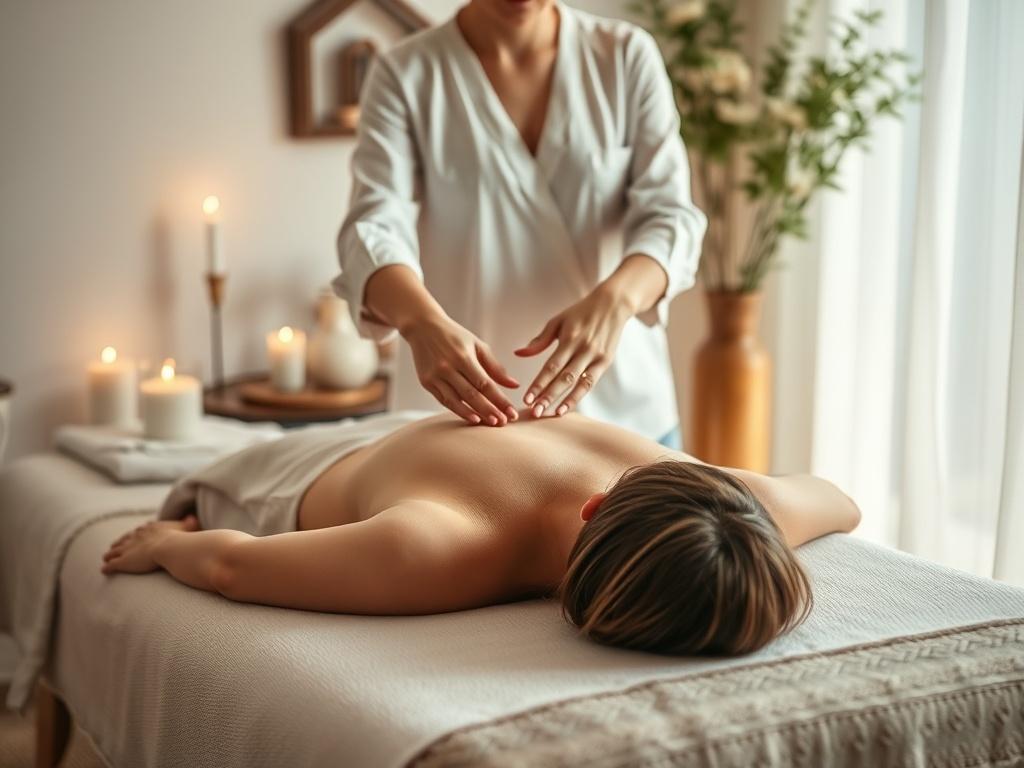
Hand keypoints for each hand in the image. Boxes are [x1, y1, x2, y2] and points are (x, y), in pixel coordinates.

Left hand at [101, 516, 198, 574]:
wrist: (168, 547)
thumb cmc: (179, 539)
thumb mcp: (185, 528)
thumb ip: (189, 524)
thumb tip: (194, 518)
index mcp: (149, 529)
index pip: (139, 531)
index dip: (135, 535)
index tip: (133, 535)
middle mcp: (136, 537)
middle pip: (124, 539)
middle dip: (119, 543)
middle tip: (113, 546)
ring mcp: (127, 549)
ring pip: (114, 551)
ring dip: (109, 555)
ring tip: (105, 558)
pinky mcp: (123, 561)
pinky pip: (111, 565)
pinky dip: (107, 567)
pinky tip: (104, 570)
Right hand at [405, 314, 519, 425]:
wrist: (423, 327)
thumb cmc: (455, 336)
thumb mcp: (477, 345)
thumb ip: (495, 367)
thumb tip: (514, 385)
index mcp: (463, 357)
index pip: (485, 384)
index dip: (499, 400)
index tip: (512, 413)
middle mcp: (448, 367)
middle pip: (472, 395)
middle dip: (489, 411)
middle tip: (503, 423)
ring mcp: (435, 376)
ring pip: (457, 401)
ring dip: (474, 414)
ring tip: (489, 423)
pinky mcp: (426, 382)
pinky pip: (444, 400)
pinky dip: (458, 410)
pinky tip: (471, 418)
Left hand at [514, 285, 633, 416]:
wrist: (613, 304)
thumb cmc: (581, 312)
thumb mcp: (558, 321)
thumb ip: (539, 341)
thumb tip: (518, 353)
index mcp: (569, 338)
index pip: (551, 366)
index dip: (538, 384)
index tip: (527, 398)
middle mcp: (583, 349)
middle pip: (563, 378)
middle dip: (548, 396)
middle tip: (534, 412)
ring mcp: (596, 356)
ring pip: (578, 383)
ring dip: (564, 400)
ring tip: (550, 414)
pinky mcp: (606, 362)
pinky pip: (590, 383)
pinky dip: (578, 396)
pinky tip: (566, 407)